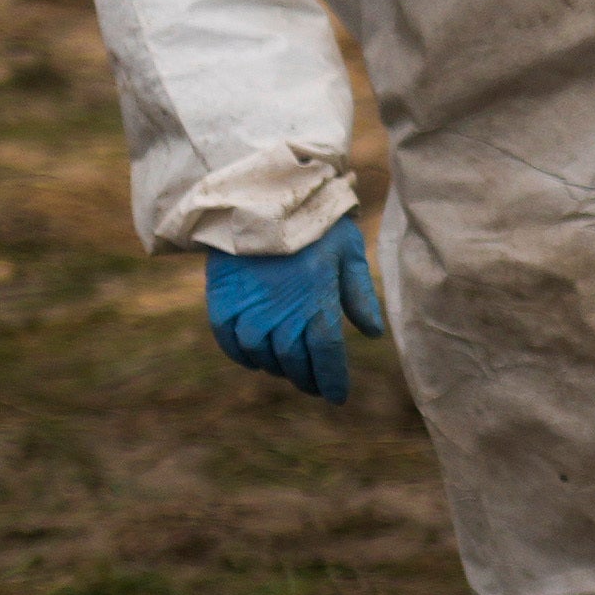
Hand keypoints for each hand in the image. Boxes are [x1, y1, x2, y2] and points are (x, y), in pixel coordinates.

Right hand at [204, 216, 386, 403]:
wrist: (258, 197)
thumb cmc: (311, 223)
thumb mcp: (347, 253)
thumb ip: (360, 295)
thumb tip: (372, 333)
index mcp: (317, 307)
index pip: (328, 359)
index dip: (333, 382)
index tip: (338, 397)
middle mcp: (282, 319)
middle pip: (296, 364)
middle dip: (308, 379)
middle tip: (315, 384)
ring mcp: (249, 314)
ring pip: (265, 359)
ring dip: (278, 368)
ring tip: (288, 367)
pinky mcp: (222, 306)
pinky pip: (232, 345)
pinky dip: (245, 356)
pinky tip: (256, 357)